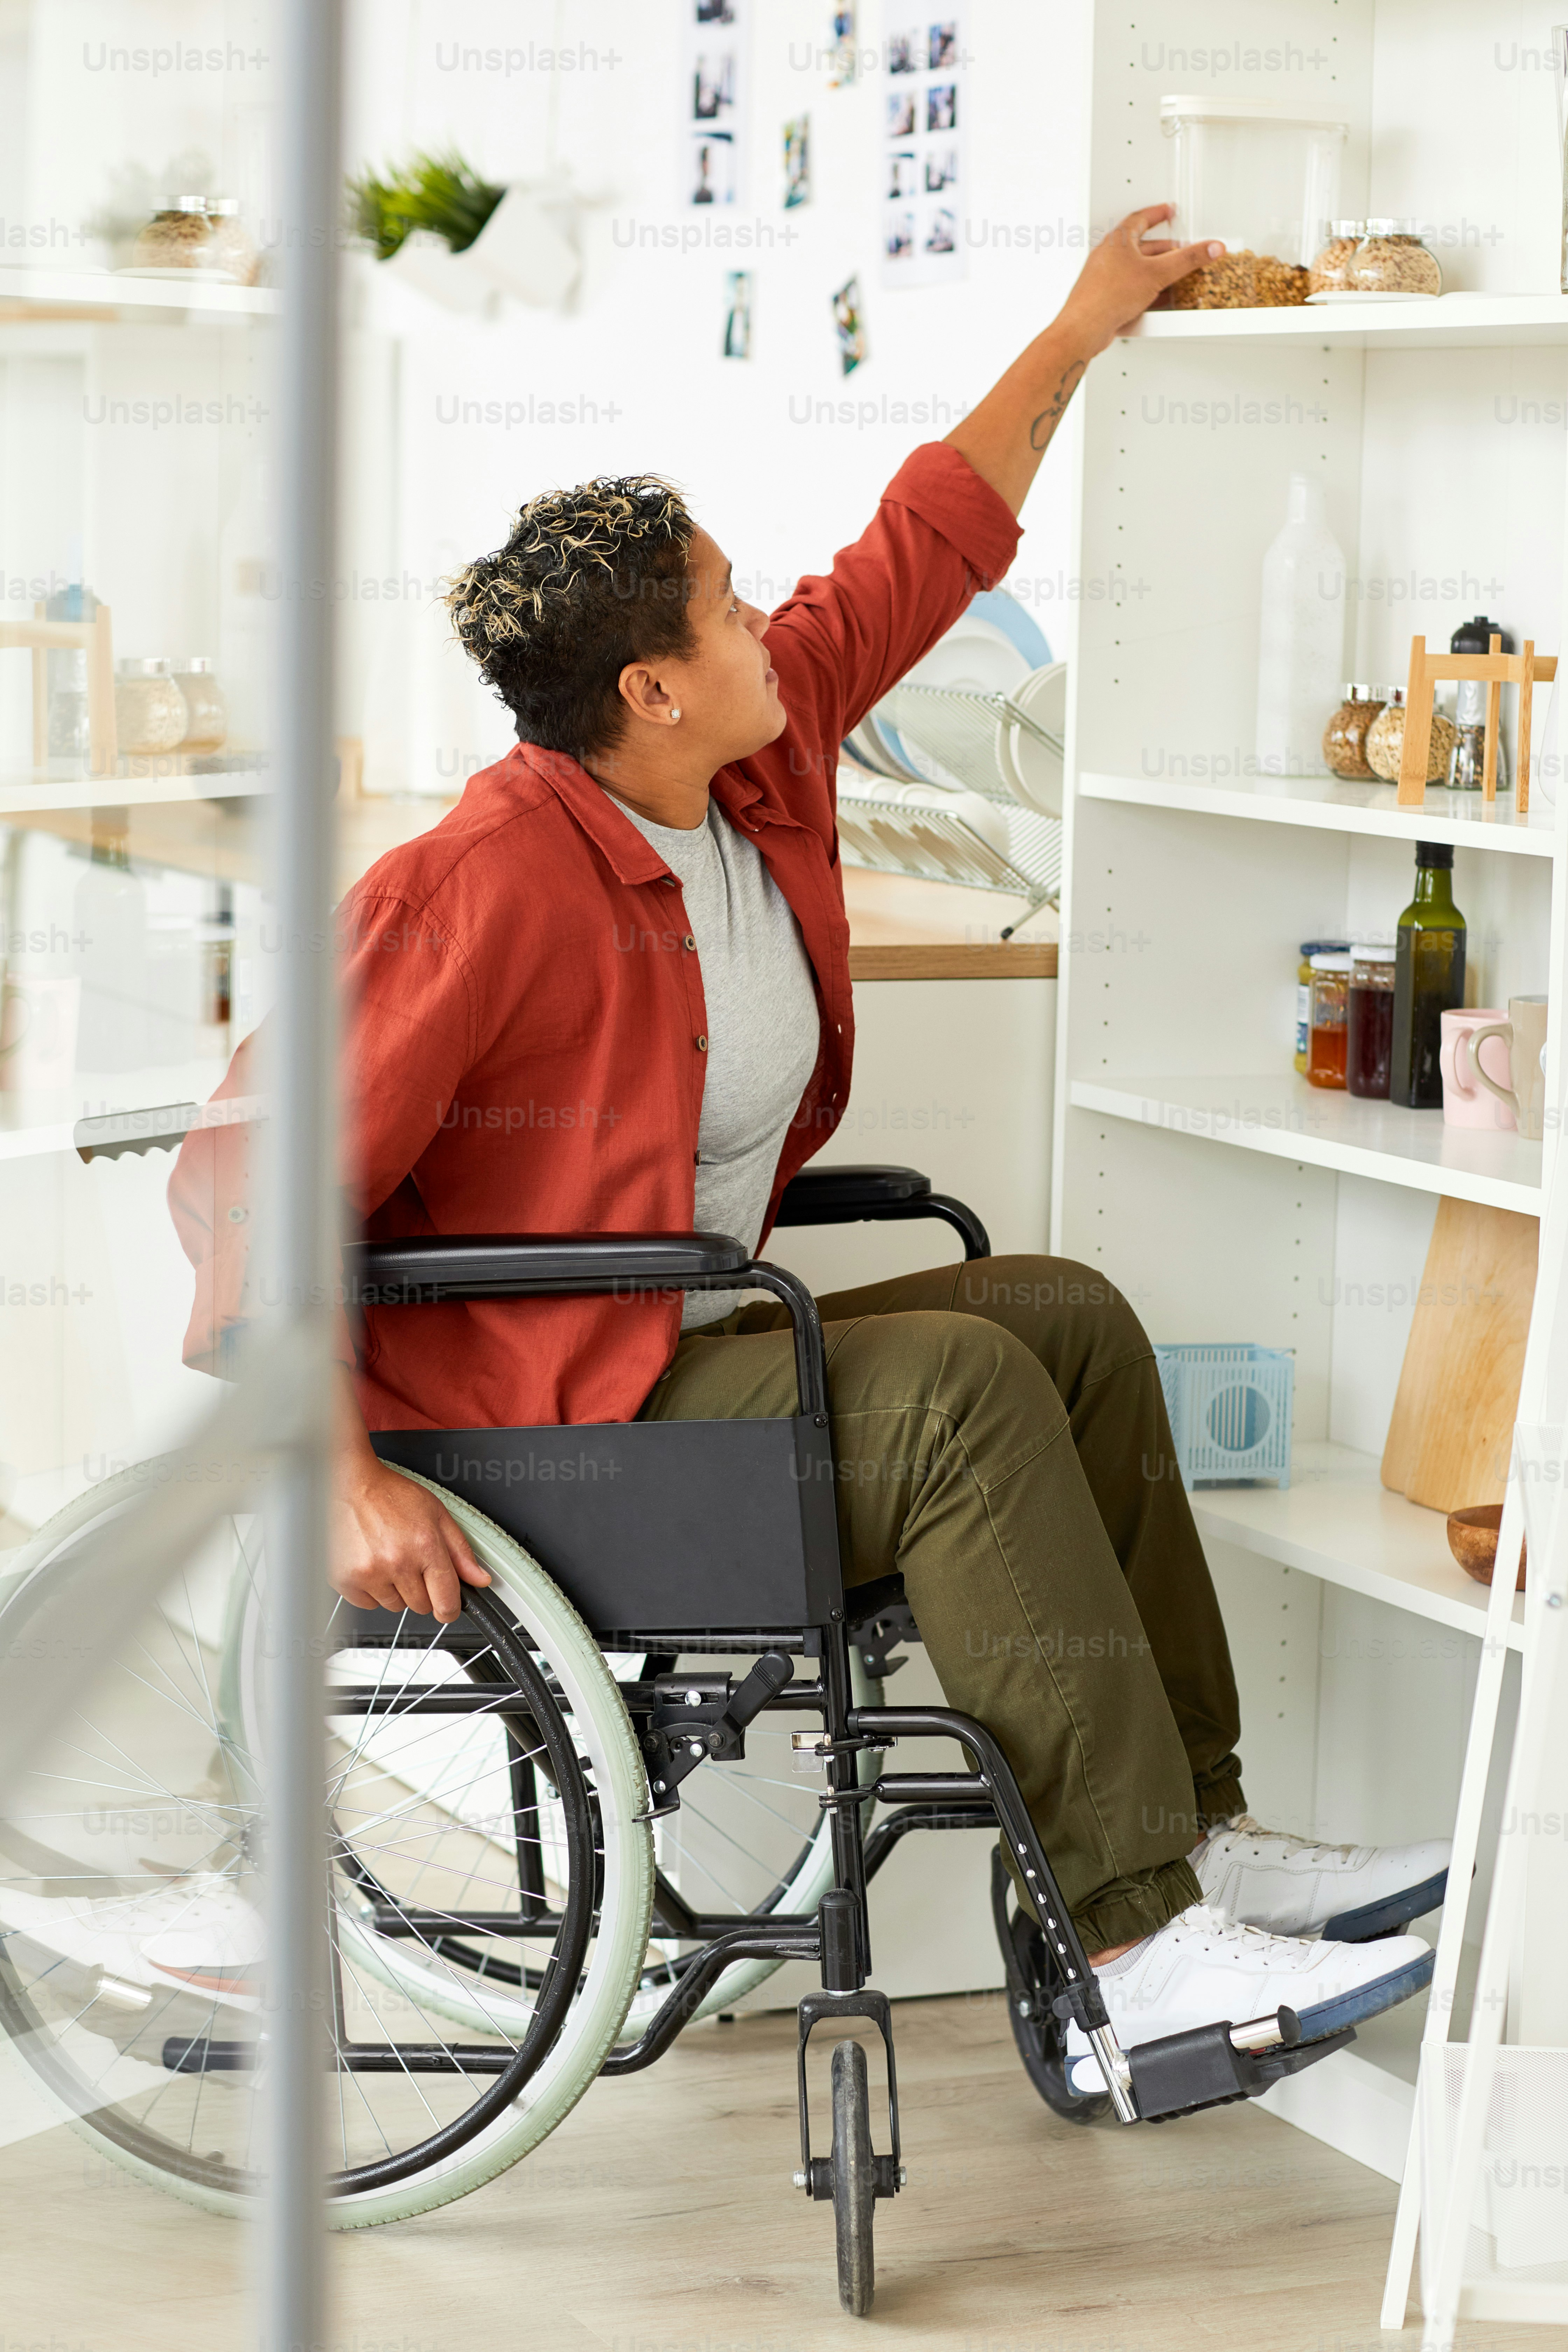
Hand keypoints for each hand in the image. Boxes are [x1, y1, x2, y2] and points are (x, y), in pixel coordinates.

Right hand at [331, 1368, 491, 1622]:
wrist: (348, 1485)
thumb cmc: (391, 1496)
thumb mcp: (437, 1514)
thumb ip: (460, 1551)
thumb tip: (480, 1579)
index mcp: (425, 1546)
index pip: (446, 1601)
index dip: (450, 1608)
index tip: (447, 1605)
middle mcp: (397, 1563)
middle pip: (420, 1606)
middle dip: (421, 1590)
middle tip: (410, 1562)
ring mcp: (370, 1574)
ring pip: (394, 1606)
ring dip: (395, 1589)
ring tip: (388, 1558)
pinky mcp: (346, 1580)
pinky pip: (367, 1604)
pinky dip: (371, 1590)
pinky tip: (370, 1563)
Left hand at [1056, 204, 1222, 357]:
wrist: (1084, 328)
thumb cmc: (1107, 297)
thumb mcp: (1157, 274)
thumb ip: (1186, 260)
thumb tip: (1210, 248)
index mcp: (1117, 241)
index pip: (1140, 218)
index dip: (1158, 213)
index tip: (1168, 211)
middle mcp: (1108, 256)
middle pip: (1141, 246)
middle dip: (1163, 248)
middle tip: (1179, 250)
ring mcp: (1104, 277)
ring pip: (1135, 268)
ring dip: (1155, 271)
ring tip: (1171, 276)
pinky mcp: (1104, 298)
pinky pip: (1129, 288)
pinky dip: (1145, 290)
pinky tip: (1155, 299)